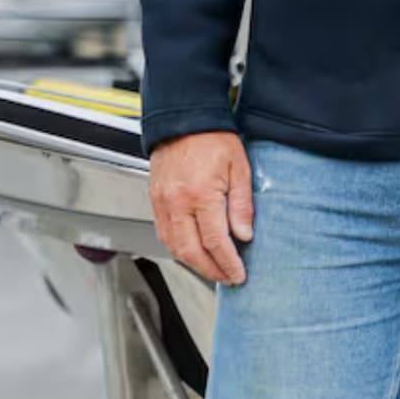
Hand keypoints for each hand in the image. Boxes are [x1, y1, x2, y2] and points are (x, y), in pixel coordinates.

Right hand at [148, 130, 253, 285]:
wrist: (183, 120)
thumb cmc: (213, 138)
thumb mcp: (239, 167)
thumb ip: (241, 204)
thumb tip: (244, 235)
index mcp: (200, 194)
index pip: (215, 241)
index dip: (227, 262)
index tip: (238, 274)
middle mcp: (177, 203)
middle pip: (191, 251)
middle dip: (211, 270)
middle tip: (228, 278)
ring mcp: (162, 203)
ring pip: (174, 247)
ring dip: (194, 264)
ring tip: (213, 269)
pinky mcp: (155, 201)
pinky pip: (164, 234)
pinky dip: (178, 249)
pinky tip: (193, 252)